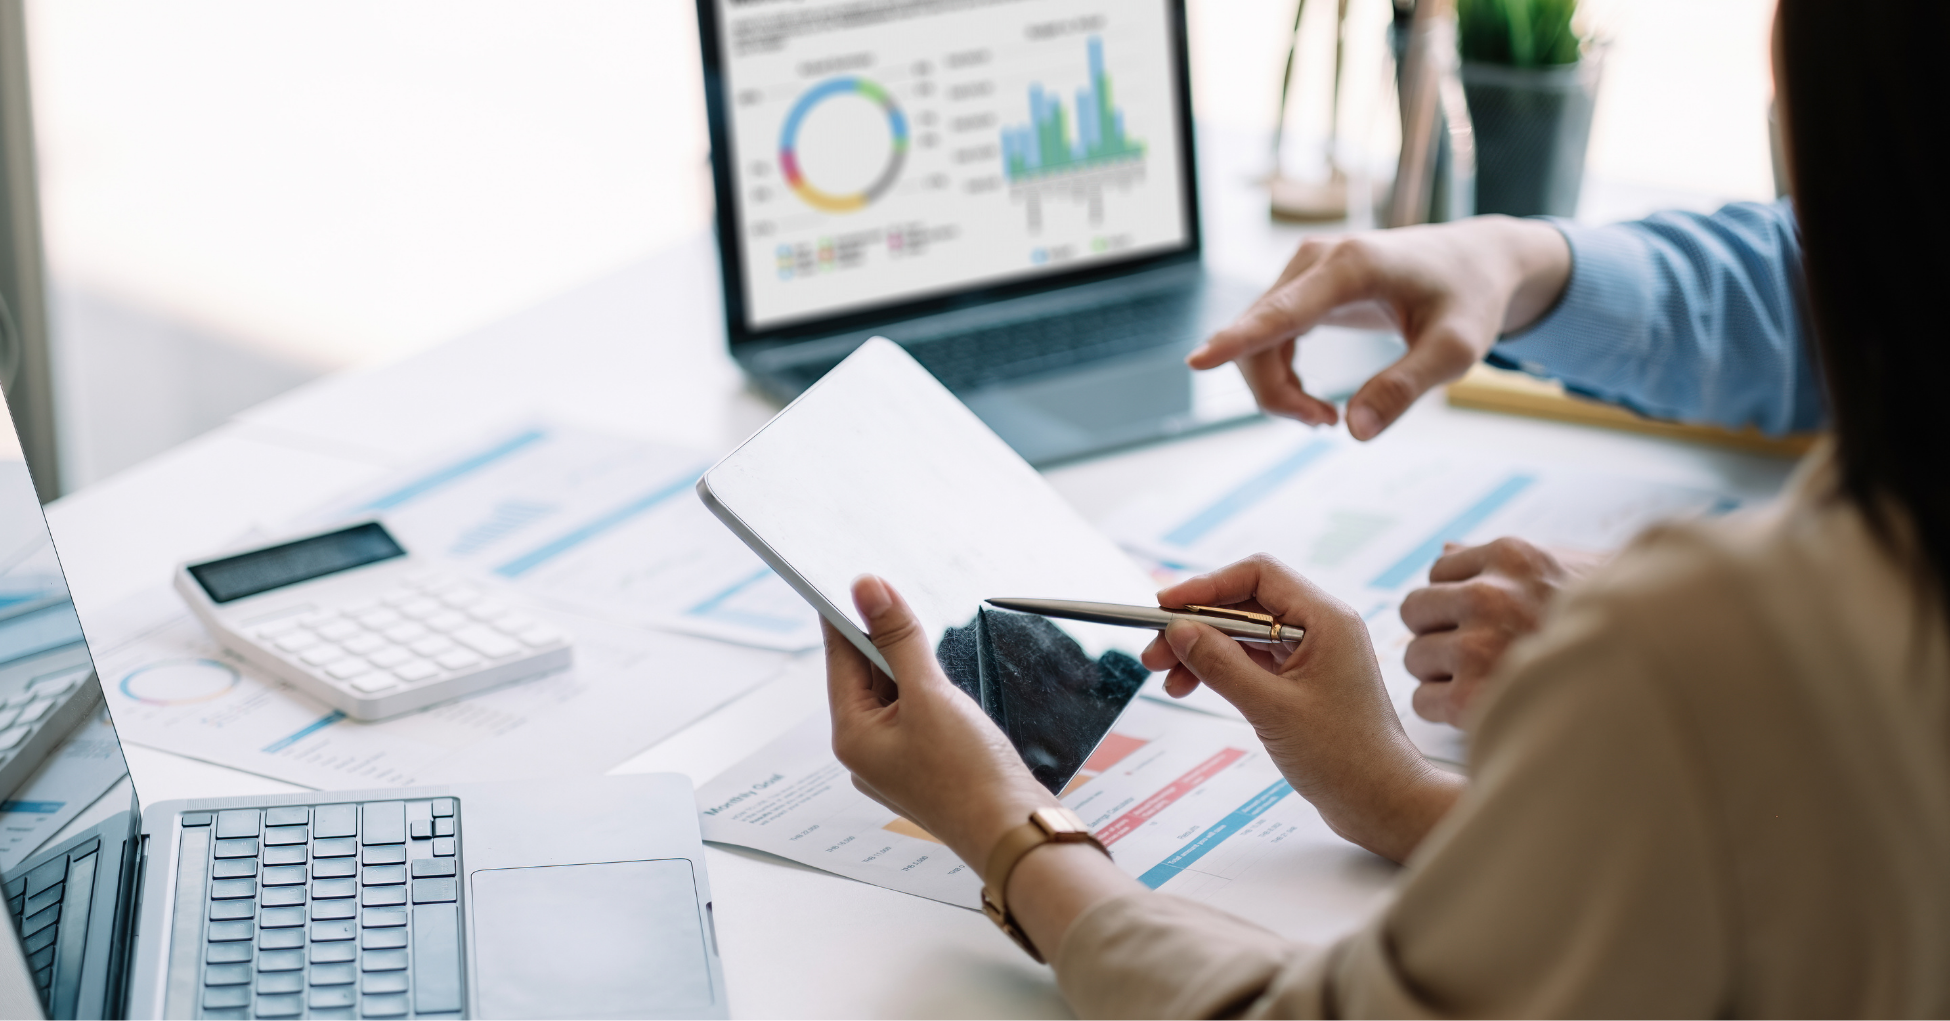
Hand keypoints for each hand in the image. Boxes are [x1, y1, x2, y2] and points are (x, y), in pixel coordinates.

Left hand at [827, 575, 1141, 963]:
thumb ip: (898, 637)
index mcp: (852, 736)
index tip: (853, 576)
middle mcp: (867, 751)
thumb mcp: (930, 694)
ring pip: (893, 692)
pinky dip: (925, 687)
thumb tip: (867, 588)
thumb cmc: (969, 776)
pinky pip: (916, 712)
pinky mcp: (926, 764)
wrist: (1016, 833)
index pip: (840, 659)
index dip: (846, 614)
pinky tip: (943, 673)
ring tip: (920, 627)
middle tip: (894, 589)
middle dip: (881, 636)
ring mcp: (896, 761)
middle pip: (865, 675)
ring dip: (907, 660)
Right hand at [1141, 555, 1461, 862]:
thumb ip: (1222, 665)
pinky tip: (1192, 686)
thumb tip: (1180, 631)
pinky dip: (1220, 668)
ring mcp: (1312, 653)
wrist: (1382, 802)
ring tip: (1167, 678)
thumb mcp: (1272, 710)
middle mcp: (1321, 627)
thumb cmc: (1345, 758)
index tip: (1165, 606)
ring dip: (1203, 649)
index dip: (1205, 586)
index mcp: (1326, 620)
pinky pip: (1253, 658)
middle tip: (1155, 652)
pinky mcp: (1303, 679)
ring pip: (1243, 632)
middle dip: (1196, 623)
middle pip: (1244, 603)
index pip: (1257, 576)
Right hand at [1190, 216, 1570, 438]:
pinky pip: (1265, 338)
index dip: (1238, 341)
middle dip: (1277, 395)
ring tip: (1328, 418)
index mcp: (1353, 266)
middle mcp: (1316, 259)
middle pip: (1258, 338)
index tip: (1197, 362)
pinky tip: (1314, 400)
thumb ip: (1406, 388)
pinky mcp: (1300, 285)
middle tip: (1326, 425)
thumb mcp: (1456, 350)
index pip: (1283, 312)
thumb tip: (1355, 430)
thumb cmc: (1469, 301)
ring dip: (1277, 390)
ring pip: (1255, 341)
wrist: (1475, 262)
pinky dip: (1280, 377)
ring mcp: (1303, 269)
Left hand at [1400, 538, 1607, 724]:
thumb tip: (1446, 548)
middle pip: (1415, 610)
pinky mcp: (1474, 697)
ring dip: (1441, 674)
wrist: (1657, 677)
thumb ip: (1504, 562)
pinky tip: (1482, 709)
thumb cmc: (1613, 626)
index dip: (1456, 600)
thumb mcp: (1565, 571)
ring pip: (1416, 658)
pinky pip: (1424, 701)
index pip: (1440, 571)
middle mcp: (1491, 594)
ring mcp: (1480, 645)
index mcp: (1513, 557)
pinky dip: (1444, 711)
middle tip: (1475, 654)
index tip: (1481, 621)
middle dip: (1438, 633)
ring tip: (1486, 683)